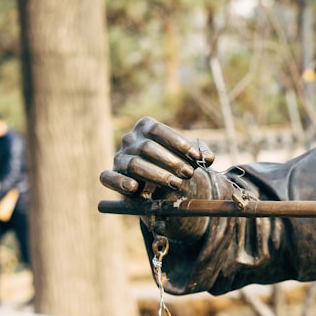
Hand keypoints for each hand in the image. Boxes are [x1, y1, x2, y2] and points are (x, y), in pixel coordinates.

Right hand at [99, 117, 216, 239]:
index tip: (196, 157)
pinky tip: (134, 187)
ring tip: (176, 184)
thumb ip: (201, 153)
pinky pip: (108, 177)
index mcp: (145, 127)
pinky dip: (119, 182)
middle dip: (171, 162)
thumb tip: (208, 157)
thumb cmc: (174, 161)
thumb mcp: (189, 155)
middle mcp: (130, 139)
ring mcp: (119, 157)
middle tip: (188, 174)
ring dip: (157, 175)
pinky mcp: (112, 176)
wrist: (156, 181)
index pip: (158, 130)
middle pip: (147, 148)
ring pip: (134, 164)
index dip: (178, 143)